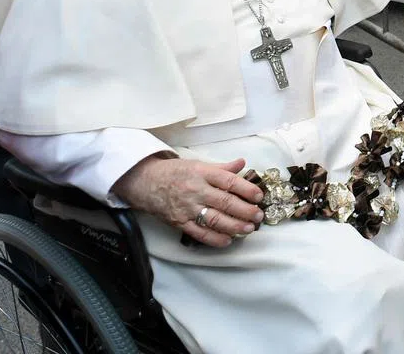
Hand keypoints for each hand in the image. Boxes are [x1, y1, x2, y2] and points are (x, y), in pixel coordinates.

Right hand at [112, 156, 264, 247]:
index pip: (228, 181)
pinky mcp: (179, 222)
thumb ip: (221, 168)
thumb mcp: (198, 164)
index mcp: (202, 173)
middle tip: (259, 215)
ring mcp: (187, 208)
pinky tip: (228, 239)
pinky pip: (199, 233)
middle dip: (245, 210)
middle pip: (224, 202)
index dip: (246, 189)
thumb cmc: (174, 172)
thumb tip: (242, 164)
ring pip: (214, 219)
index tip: (259, 196)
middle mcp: (195, 190)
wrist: (144, 182)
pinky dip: (215, 238)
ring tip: (249, 228)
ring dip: (234, 225)